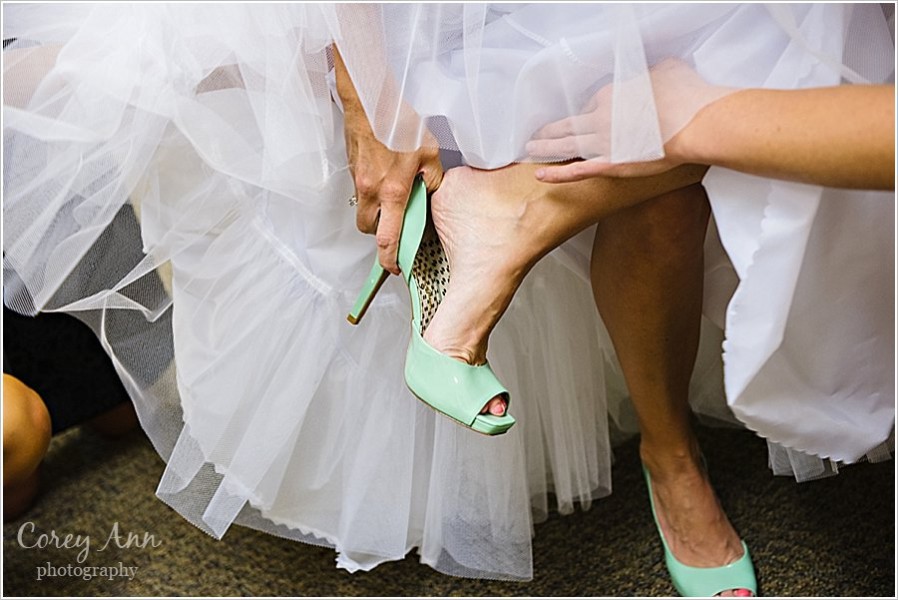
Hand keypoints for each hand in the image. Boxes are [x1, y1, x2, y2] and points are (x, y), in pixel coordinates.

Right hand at [334, 46, 442, 274]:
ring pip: (363, 210)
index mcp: (393, 191)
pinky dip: (370, 191)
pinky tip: (384, 175)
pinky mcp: (352, 168)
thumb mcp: (429, 151)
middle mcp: (371, 190)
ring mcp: (358, 179)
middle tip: (395, 226)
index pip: (387, 238)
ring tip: (391, 199)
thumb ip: (432, 178)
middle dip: (380, 233)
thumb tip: (431, 191)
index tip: (395, 268)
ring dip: (375, 212)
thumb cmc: (399, 121)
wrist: (370, 98)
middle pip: (368, 229)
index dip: (390, 259)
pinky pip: (359, 190)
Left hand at [527, 59, 732, 182]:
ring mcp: (603, 144)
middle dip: (549, 131)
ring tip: (530, 151)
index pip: (590, 105)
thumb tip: (656, 73)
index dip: (586, 113)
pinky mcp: (611, 165)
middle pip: (568, 125)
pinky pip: (577, 171)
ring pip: (566, 146)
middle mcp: (600, 119)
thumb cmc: (684, 96)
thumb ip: (652, 73)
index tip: (584, 119)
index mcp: (610, 95)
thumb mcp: (665, 70)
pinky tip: (540, 176)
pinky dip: (557, 174)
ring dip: (545, 148)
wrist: (694, 122)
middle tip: (535, 135)